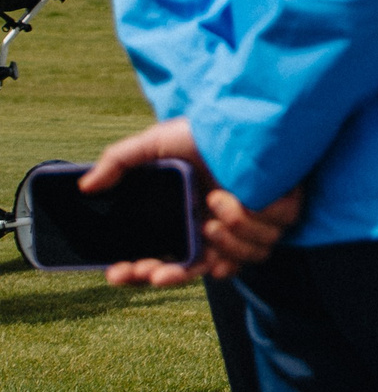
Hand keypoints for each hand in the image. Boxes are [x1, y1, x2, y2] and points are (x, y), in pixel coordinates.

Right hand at [83, 119, 302, 287]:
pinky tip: (229, 203)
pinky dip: (245, 226)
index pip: (161, 261)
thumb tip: (86, 186)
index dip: (137, 273)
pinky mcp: (277, 216)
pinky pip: (265, 241)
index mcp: (186, 220)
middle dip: (169, 276)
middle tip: (151, 272)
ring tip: (208, 215)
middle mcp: (217, 228)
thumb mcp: (155, 143)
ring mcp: (248, 225)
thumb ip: (119, 161)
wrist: (246, 114)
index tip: (115, 273)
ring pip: (235, 262)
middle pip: (193, 272)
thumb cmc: (202, 130)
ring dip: (220, 244)